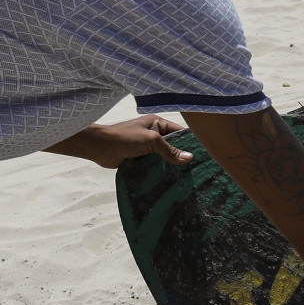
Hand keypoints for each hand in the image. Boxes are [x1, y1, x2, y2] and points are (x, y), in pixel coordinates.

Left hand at [46, 115, 192, 169]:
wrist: (100, 147)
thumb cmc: (125, 138)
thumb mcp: (151, 141)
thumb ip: (170, 150)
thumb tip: (189, 158)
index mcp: (157, 123)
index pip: (180, 132)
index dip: (190, 142)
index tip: (203, 154)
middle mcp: (153, 134)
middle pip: (173, 146)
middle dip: (182, 157)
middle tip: (198, 169)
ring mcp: (147, 148)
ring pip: (164, 158)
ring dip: (171, 166)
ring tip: (187, 178)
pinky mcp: (140, 159)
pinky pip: (155, 165)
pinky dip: (161, 172)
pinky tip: (171, 181)